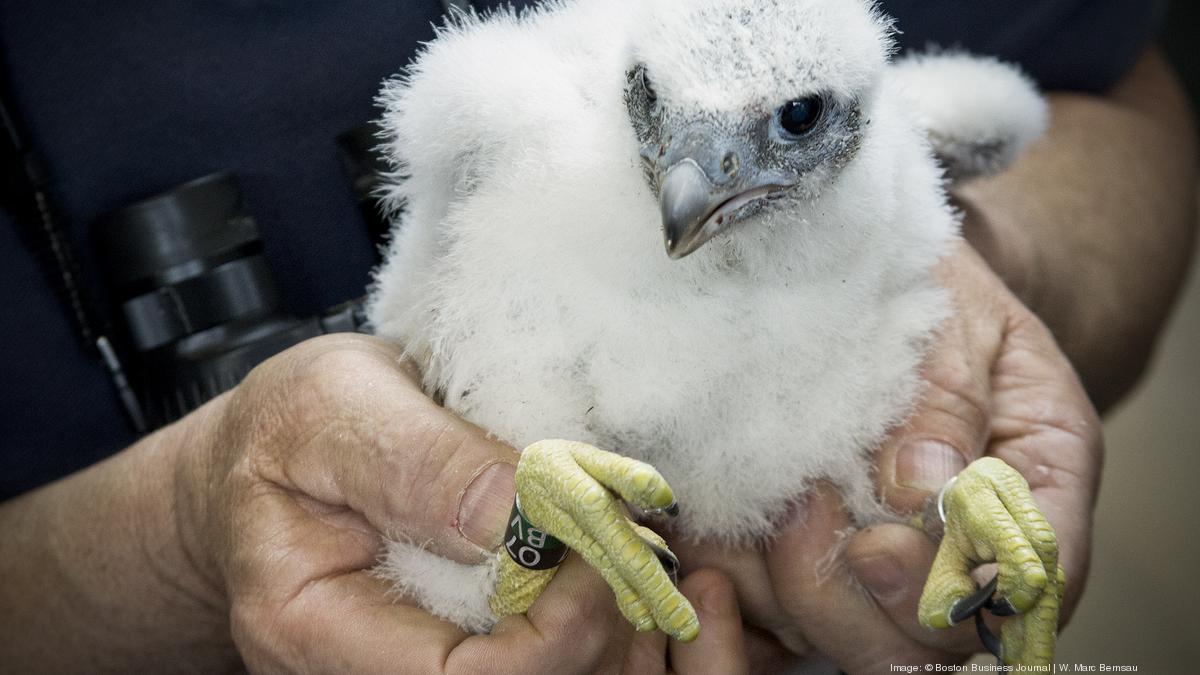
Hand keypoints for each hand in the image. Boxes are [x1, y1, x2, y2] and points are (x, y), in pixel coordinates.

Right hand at [172, 334, 751, 672]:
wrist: (272, 452)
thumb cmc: (289, 426)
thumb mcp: (336, 404)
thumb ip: (421, 461)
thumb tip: (528, 511)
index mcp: (312, 626)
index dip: (556, 630)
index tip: (600, 544)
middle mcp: (363, 670)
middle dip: (598, 633)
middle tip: (639, 549)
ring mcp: (411, 662)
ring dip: (611, 631)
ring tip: (638, 553)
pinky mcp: (455, 642)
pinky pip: (543, 659)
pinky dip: (598, 622)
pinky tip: (614, 566)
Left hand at [669, 243, 1101, 672]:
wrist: (875, 272)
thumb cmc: (929, 288)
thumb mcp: (953, 318)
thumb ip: (946, 398)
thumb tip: (920, 489)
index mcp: (1037, 483)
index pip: (1025, 583)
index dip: (951, 589)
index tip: (876, 548)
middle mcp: (968, 546)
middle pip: (929, 643)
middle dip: (860, 604)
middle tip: (807, 513)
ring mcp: (886, 565)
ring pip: (844, 637)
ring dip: (793, 589)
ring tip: (771, 502)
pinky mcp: (813, 559)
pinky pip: (772, 609)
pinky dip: (742, 577)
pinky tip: (722, 514)